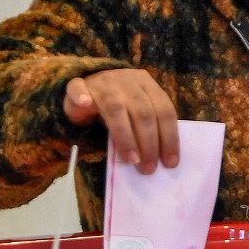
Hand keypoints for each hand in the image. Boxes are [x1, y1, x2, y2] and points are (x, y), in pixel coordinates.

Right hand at [63, 69, 178, 173]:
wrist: (87, 87)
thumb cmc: (118, 106)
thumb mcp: (137, 113)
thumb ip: (149, 129)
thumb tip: (162, 159)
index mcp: (147, 84)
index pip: (164, 110)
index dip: (169, 137)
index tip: (170, 162)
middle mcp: (127, 80)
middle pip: (143, 112)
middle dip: (149, 143)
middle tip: (148, 168)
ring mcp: (102, 82)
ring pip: (115, 107)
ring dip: (125, 136)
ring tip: (131, 159)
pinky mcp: (78, 85)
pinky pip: (77, 89)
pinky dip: (81, 97)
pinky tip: (85, 104)